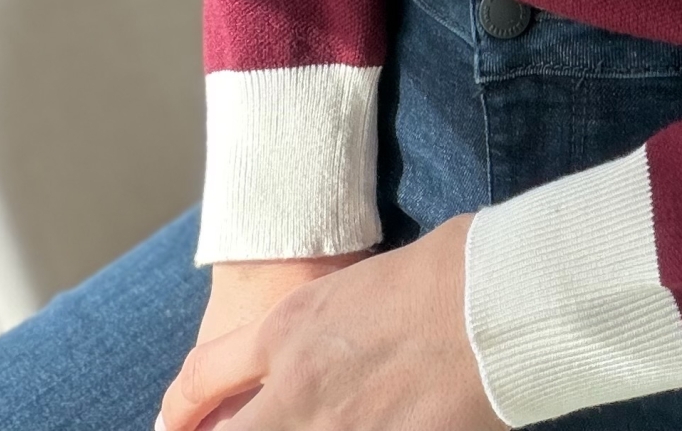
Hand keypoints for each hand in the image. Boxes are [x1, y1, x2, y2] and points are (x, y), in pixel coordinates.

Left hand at [159, 215, 499, 430]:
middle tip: (230, 430)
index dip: (183, 409)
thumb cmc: (453, 267)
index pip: (204, 377)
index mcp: (291, 327)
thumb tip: (341, 342)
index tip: (178, 423)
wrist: (503, 299)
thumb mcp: (369, 282)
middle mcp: (295, 388)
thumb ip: (336, 322)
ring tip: (324, 420)